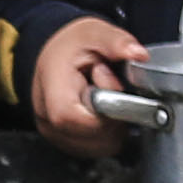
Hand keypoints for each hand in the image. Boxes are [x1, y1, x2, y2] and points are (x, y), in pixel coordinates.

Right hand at [25, 14, 146, 157]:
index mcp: (51, 86)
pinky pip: (93, 150)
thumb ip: (116, 41)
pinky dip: (106, 136)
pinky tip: (102, 115)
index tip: (114, 95)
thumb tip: (138, 53)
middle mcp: (45, 114)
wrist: (55, 54)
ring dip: (111, 129)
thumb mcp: (94, 32)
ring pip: (95, 147)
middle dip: (112, 119)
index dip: (101, 113)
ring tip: (106, 102)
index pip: (71, 118)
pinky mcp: (62, 141)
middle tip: (112, 93)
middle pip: (87, 136)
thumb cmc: (72, 46)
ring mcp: (51, 131)